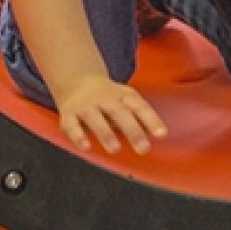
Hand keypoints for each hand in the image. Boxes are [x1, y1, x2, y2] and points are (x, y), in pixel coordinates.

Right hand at [52, 76, 166, 155]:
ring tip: (115, 149)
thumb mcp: (126, 99)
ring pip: (96, 118)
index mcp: (123, 96)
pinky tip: (86, 147)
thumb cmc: (108, 97)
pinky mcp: (69, 114)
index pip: (140, 107)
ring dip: (105, 133)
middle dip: (132, 130)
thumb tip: (159, 136)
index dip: (152, 120)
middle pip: (120, 113)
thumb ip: (140, 116)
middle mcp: (105, 99)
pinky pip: (72, 125)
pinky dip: (78, 136)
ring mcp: (86, 106)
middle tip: (143, 148)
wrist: (77, 80)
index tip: (162, 135)